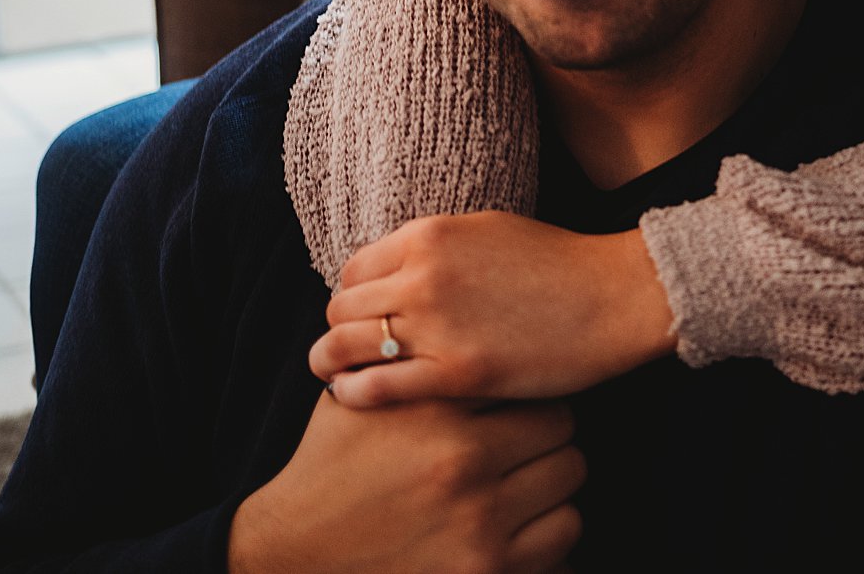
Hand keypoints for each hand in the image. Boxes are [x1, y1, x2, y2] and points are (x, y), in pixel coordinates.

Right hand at [227, 390, 582, 573]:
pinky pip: (564, 534)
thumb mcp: (360, 398)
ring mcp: (479, 522)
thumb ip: (408, 360)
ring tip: (528, 474)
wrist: (294, 548)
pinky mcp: (487, 569)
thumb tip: (463, 315)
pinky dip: (552, 524)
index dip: (525, 385)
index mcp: (434, 411)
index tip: (516, 395)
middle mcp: (462, 463)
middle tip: (527, 435)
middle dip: (545, 429)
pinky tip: (527, 517)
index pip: (524, 379)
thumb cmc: (330, 465)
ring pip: (569, 477)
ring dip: (553, 474)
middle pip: (559, 426)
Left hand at [310, 212, 675, 406]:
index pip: (352, 269)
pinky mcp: (455, 373)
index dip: (352, 295)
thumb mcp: (486, 229)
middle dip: (340, 329)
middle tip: (349, 348)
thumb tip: (392, 269)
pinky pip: (374, 387)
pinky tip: (354, 397)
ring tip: (336, 375)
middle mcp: (422, 276)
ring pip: (345, 347)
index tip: (362, 314)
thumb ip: (434, 247)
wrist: (614, 297)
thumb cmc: (558, 263)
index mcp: (428, 235)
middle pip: (341, 308)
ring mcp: (435, 326)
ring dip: (331, 362)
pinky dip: (353, 393)